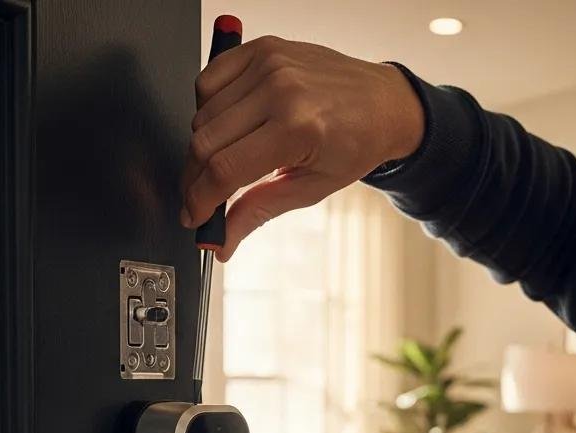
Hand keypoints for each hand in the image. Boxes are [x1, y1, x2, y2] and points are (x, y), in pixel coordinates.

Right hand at [181, 35, 425, 258]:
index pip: (225, 169)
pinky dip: (207, 109)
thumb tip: (222, 241)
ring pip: (201, 113)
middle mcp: (280, 90)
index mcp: (297, 129)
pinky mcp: (262, 48)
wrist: (382, 105)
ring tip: (223, 163)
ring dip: (202, 146)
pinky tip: (227, 128)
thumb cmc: (356, 145)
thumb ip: (259, 211)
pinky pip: (209, 80)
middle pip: (205, 141)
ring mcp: (269, 64)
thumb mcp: (311, 189)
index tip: (193, 216)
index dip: (200, 199)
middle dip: (195, 178)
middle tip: (202, 199)